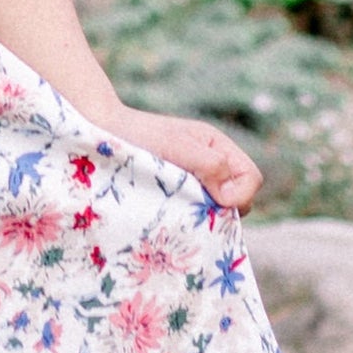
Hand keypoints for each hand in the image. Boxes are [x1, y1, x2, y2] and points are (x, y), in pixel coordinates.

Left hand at [112, 106, 262, 213]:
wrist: (102, 132)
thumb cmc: (139, 134)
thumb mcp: (177, 146)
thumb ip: (209, 165)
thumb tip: (230, 197)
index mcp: (219, 148)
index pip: (250, 179)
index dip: (240, 196)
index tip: (216, 203)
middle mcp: (212, 165)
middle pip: (239, 198)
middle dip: (224, 210)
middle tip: (194, 212)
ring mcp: (195, 182)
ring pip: (218, 210)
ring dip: (204, 217)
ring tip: (178, 214)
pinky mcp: (176, 197)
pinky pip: (195, 214)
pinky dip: (188, 220)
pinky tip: (169, 219)